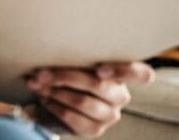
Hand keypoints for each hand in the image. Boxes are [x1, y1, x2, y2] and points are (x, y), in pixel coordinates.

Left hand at [24, 62, 154, 137]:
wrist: (56, 103)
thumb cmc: (68, 72)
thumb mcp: (72, 60)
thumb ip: (70, 54)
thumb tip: (49, 49)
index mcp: (121, 73)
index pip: (141, 74)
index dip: (124, 71)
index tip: (99, 69)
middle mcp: (120, 95)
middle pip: (98, 85)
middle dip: (65, 76)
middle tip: (41, 72)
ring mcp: (110, 115)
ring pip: (83, 102)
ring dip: (55, 92)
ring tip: (37, 85)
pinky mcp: (95, 129)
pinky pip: (73, 118)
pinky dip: (54, 106)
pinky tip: (43, 99)